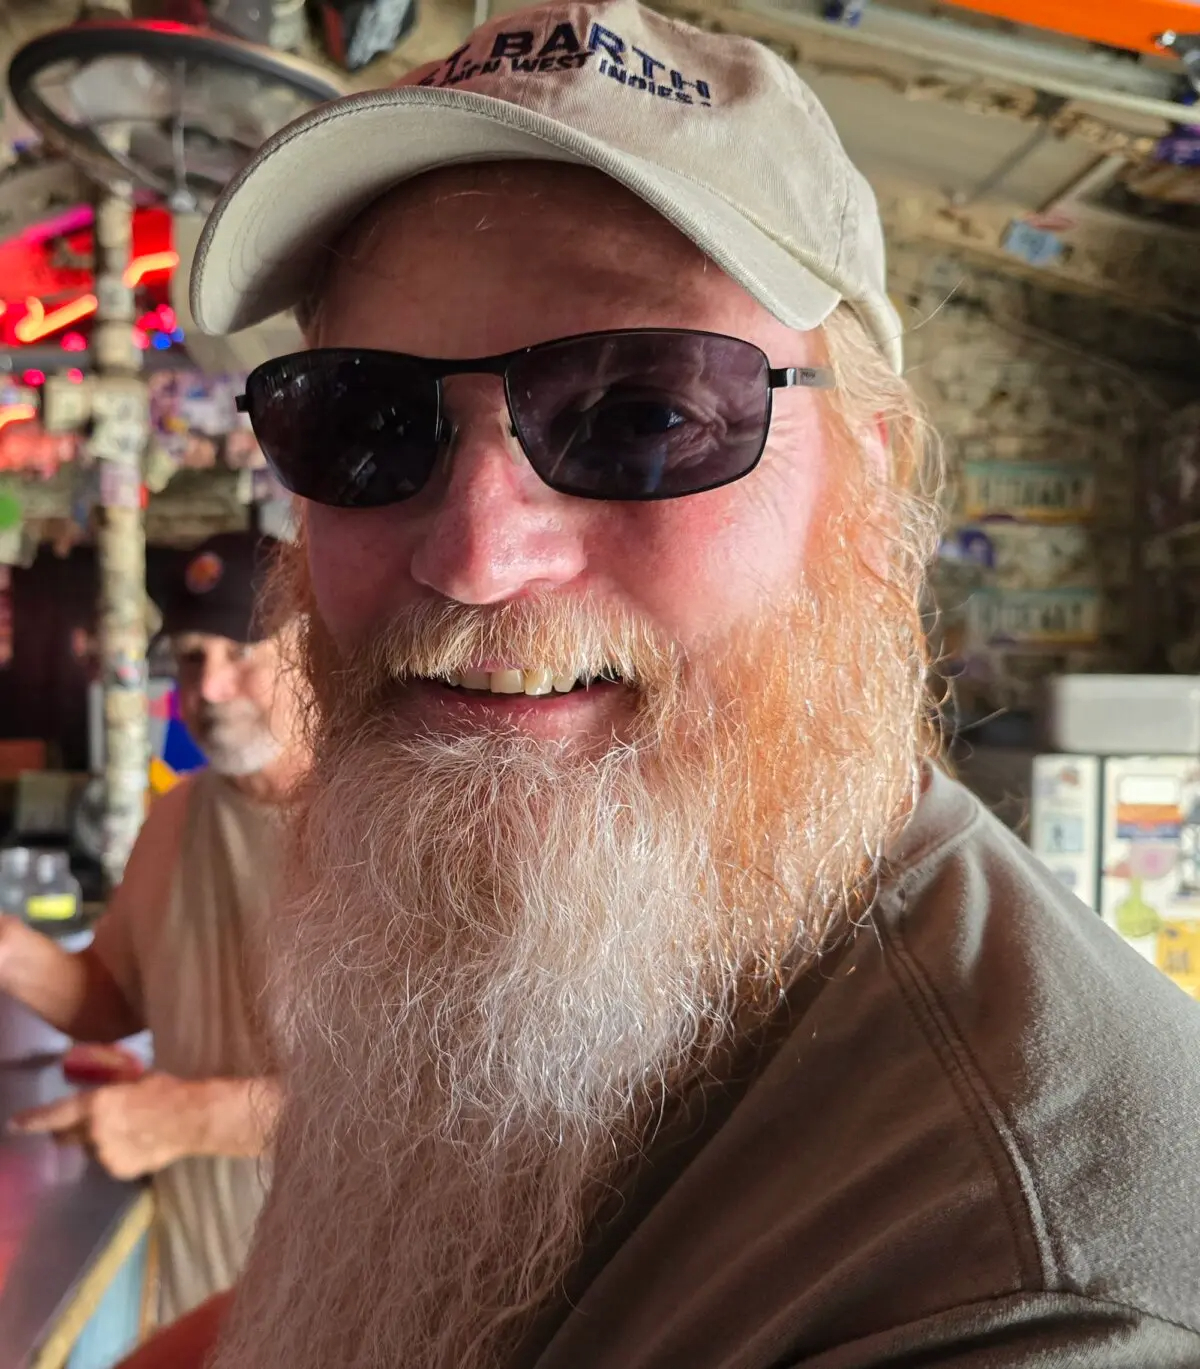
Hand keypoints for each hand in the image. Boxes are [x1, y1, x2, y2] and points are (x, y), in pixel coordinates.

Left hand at [9, 1072, 205, 1179]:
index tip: (14, 1125)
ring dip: (103, 1143)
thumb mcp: (132, 1082)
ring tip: (133, 1133)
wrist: (191, 1118)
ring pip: (93, 1150)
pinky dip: (120, 1155)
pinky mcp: (119, 1171)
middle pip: (68, 1137)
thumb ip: (111, 1094)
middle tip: (90, 1126)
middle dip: (71, 1133)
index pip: (55, 1115)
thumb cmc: (165, 1090)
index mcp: (96, 1104)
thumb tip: (104, 1097)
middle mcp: (93, 1132)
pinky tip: (142, 1145)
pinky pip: (112, 1162)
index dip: (32, 1120)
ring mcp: (105, 1155)